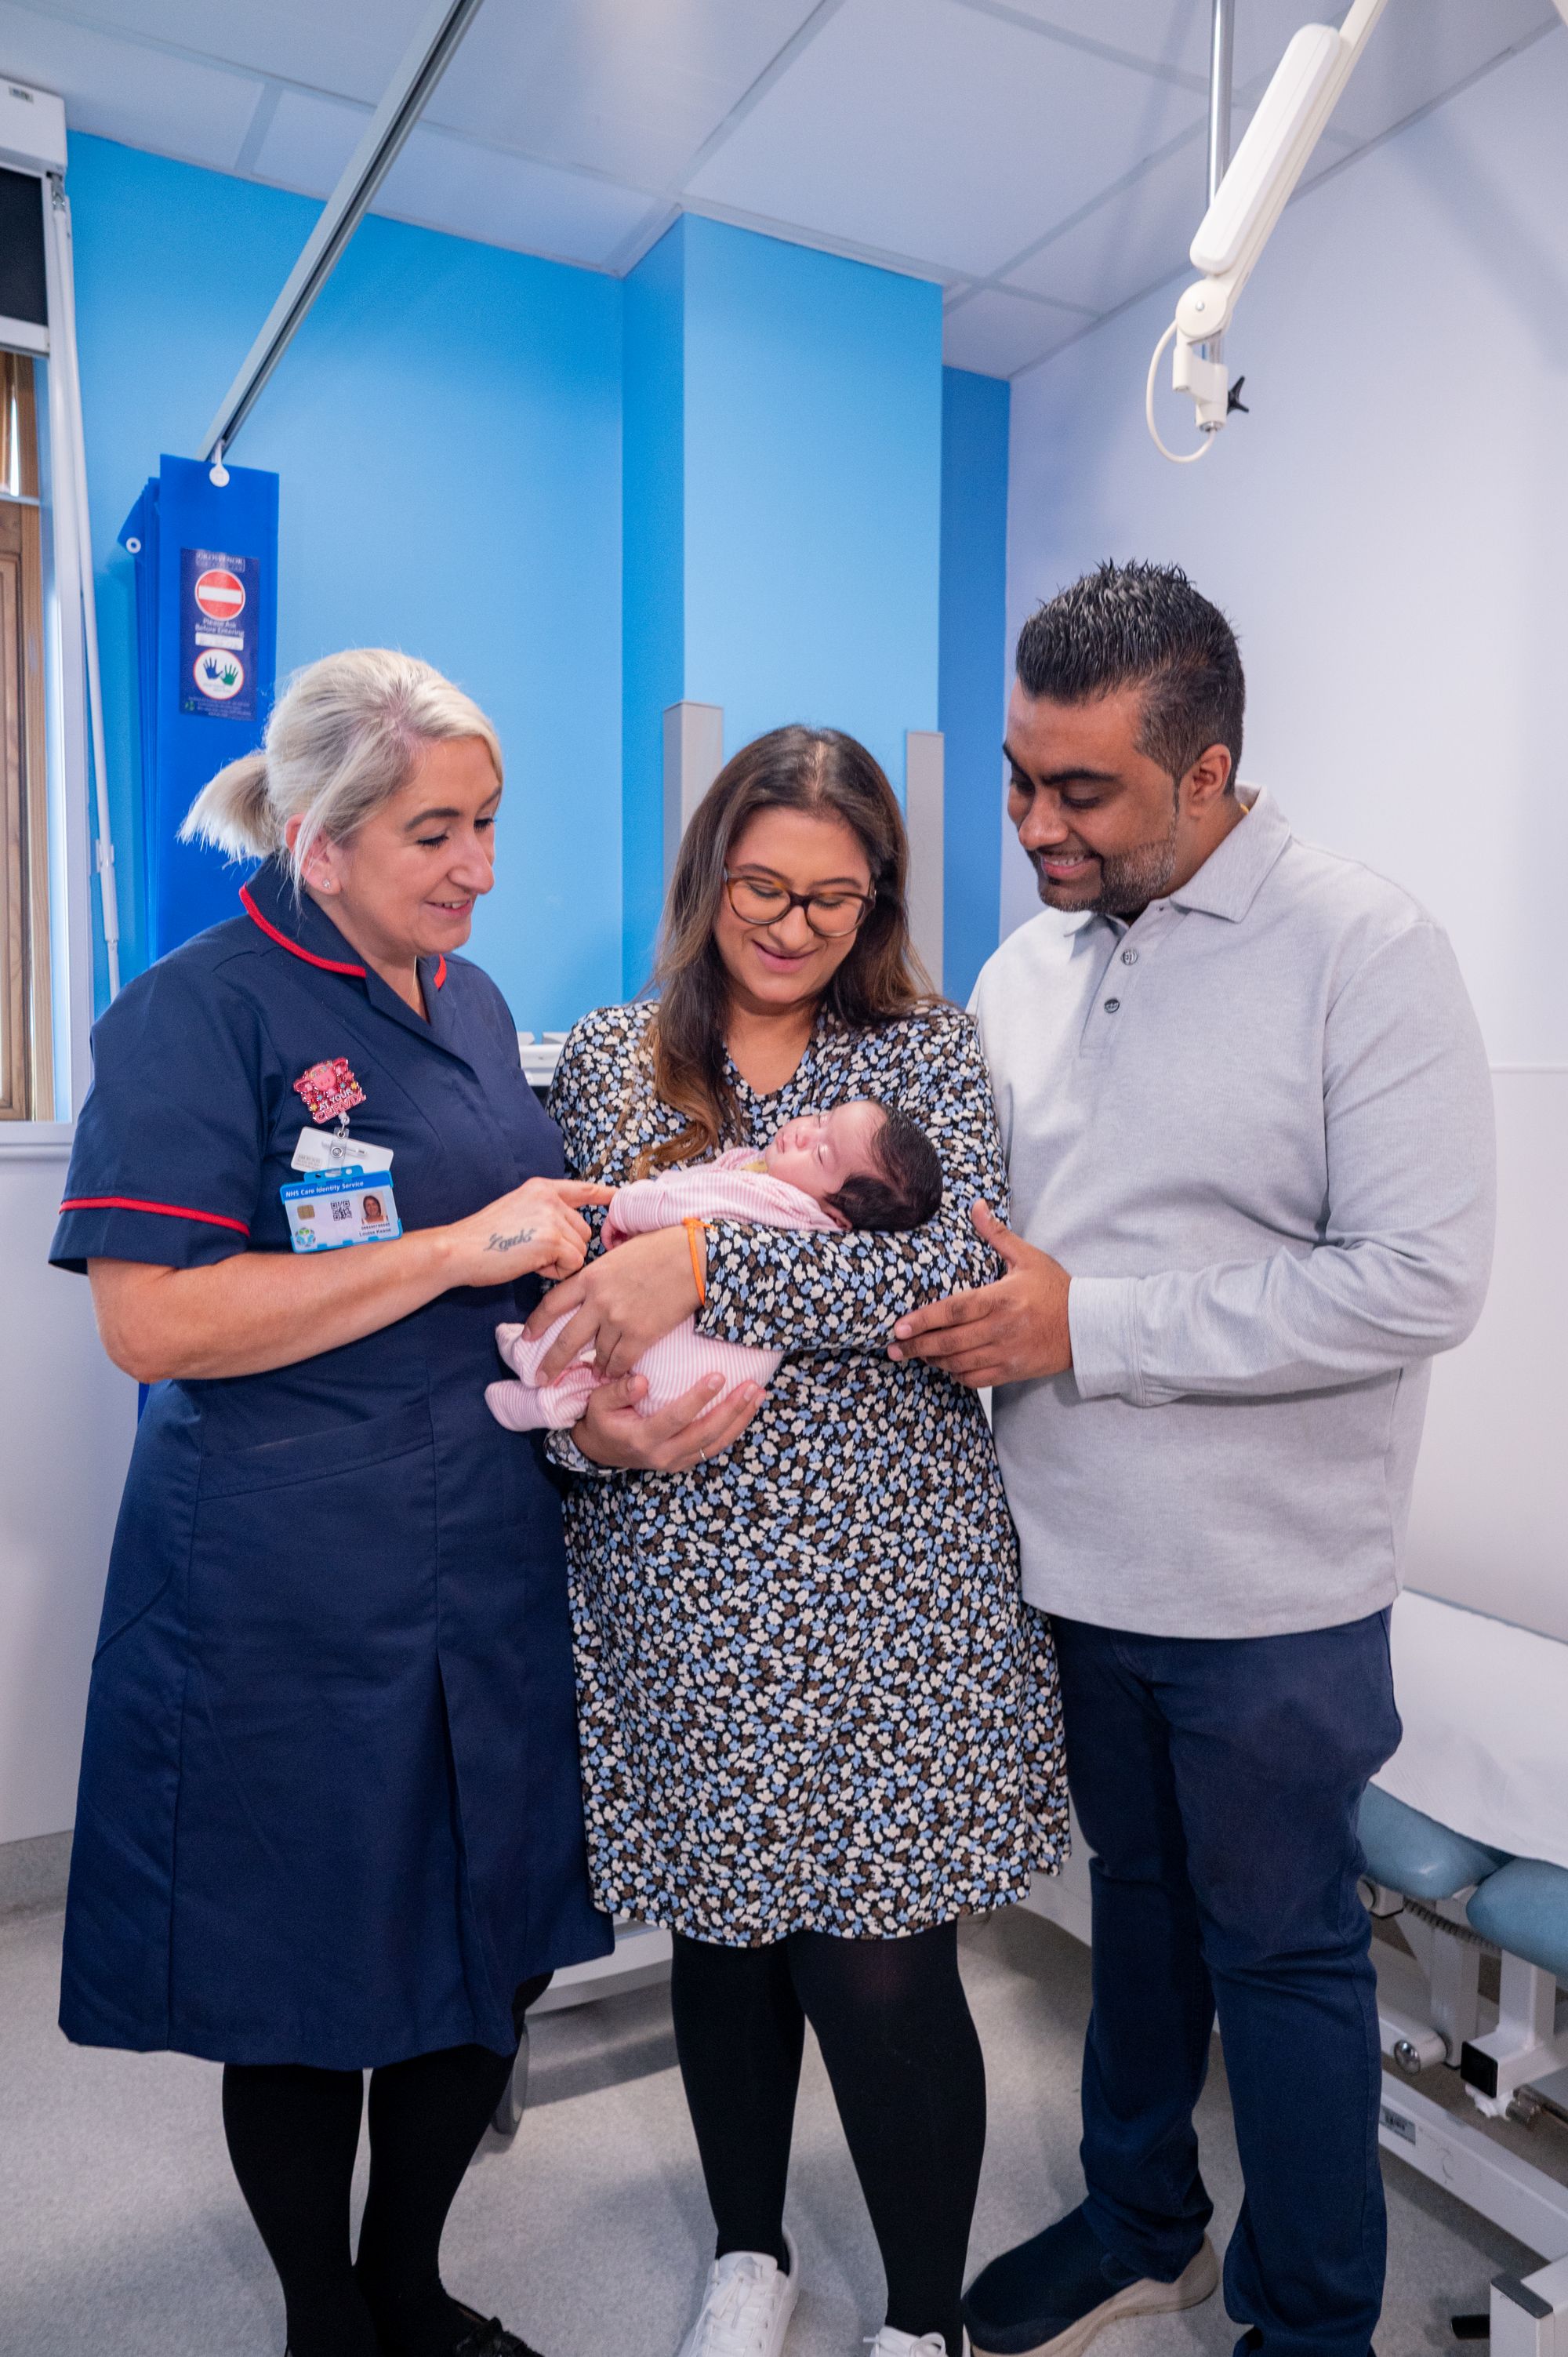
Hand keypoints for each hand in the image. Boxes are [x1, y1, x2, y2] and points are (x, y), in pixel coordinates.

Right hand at [443, 1178, 613, 1287]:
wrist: (459, 1251)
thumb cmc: (485, 1241)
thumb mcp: (517, 1211)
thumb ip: (545, 1213)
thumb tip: (572, 1231)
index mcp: (541, 1188)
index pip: (583, 1189)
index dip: (605, 1195)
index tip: (622, 1196)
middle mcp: (549, 1198)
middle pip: (584, 1231)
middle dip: (567, 1249)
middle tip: (533, 1252)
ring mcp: (552, 1217)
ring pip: (581, 1249)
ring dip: (561, 1262)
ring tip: (529, 1257)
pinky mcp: (552, 1240)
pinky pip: (573, 1264)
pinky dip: (556, 1272)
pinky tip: (532, 1265)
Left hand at [524, 1224, 700, 1381]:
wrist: (694, 1257)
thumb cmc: (662, 1246)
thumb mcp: (621, 1251)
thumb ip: (602, 1271)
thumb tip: (594, 1282)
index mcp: (591, 1276)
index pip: (552, 1303)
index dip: (537, 1324)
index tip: (528, 1338)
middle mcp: (598, 1300)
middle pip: (566, 1339)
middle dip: (551, 1363)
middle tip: (540, 1379)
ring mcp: (619, 1319)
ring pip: (597, 1354)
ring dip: (595, 1366)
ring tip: (594, 1372)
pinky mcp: (641, 1335)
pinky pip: (620, 1362)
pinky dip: (616, 1370)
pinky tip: (614, 1373)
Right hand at [574, 1371, 762, 1469]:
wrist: (599, 1451)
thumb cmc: (600, 1420)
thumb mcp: (598, 1402)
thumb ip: (618, 1391)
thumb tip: (642, 1381)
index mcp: (642, 1438)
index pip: (676, 1418)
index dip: (699, 1398)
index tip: (719, 1375)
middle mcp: (662, 1455)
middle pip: (705, 1434)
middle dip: (732, 1410)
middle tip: (752, 1386)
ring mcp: (675, 1462)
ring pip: (715, 1445)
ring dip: (740, 1420)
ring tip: (759, 1395)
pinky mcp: (684, 1462)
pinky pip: (714, 1448)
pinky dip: (734, 1429)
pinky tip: (748, 1410)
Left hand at [887, 1202, 1072, 1387]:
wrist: (1088, 1326)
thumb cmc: (1056, 1289)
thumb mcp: (1028, 1257)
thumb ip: (997, 1235)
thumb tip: (976, 1205)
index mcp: (1002, 1299)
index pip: (955, 1311)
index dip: (923, 1320)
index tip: (898, 1327)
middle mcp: (1002, 1329)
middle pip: (950, 1342)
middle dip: (917, 1346)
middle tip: (892, 1348)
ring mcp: (1007, 1353)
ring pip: (959, 1363)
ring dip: (934, 1360)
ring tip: (915, 1353)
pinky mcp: (1013, 1371)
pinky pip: (976, 1380)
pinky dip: (957, 1375)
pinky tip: (945, 1366)